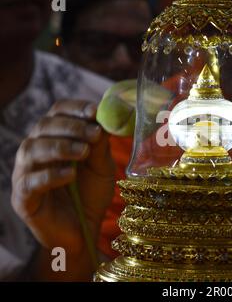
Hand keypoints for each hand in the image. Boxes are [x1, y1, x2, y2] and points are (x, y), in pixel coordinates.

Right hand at [11, 100, 114, 259]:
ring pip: (32, 149)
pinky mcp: (23, 197)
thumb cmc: (91, 193)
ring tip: (83, 152)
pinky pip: (30, 182)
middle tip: (94, 133)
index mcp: (55, 137)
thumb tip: (103, 120)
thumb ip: (100, 145)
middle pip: (44, 127)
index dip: (74, 108)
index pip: (57, 112)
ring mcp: (26, 173)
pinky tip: (70, 175)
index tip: (94, 111)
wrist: (84, 228)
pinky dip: (50, 175)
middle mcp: (36, 150)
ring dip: (60, 147)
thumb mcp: (101, 166)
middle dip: (71, 127)